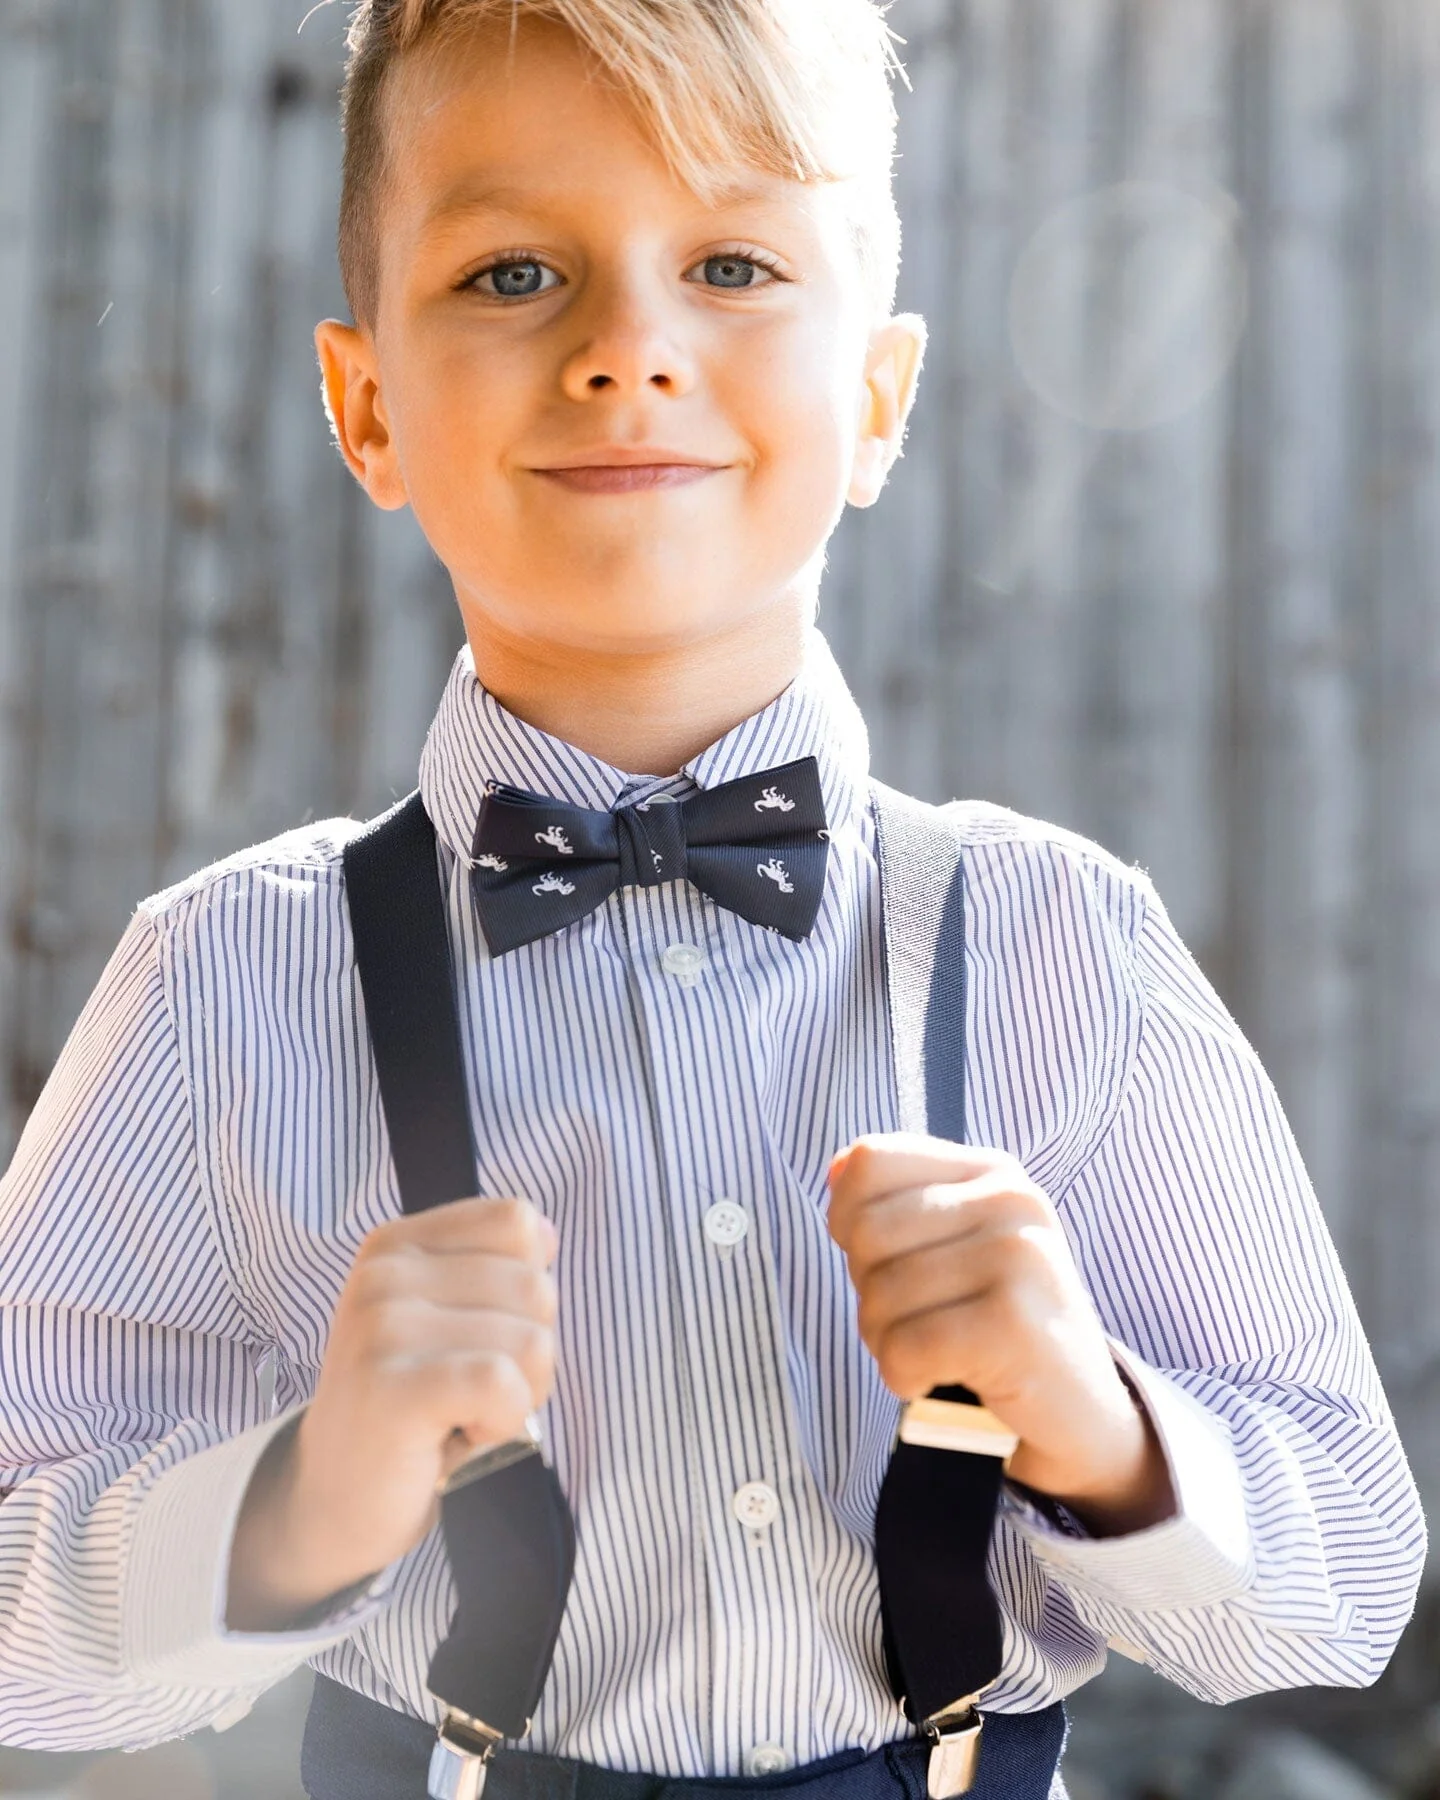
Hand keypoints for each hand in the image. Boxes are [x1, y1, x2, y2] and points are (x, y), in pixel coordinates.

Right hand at [228, 1197, 557, 1628]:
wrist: (333, 1500)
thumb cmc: (411, 1410)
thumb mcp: (447, 1319)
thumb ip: (495, 1269)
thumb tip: (548, 1234)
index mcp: (397, 1244)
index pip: (518, 1223)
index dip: (528, 1288)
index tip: (482, 1335)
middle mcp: (383, 1273)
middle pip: (535, 1287)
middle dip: (528, 1353)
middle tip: (472, 1393)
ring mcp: (382, 1327)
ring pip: (531, 1341)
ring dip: (519, 1395)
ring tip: (463, 1414)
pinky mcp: (393, 1388)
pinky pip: (503, 1384)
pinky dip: (505, 1420)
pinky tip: (462, 1434)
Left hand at [827, 1135, 1173, 1534]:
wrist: (1078, 1407)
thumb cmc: (996, 1321)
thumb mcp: (954, 1245)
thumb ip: (895, 1201)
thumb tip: (836, 1169)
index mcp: (992, 1170)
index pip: (871, 1161)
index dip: (848, 1218)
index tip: (883, 1261)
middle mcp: (1011, 1200)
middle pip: (866, 1231)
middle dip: (870, 1291)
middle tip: (916, 1322)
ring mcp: (1019, 1258)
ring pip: (880, 1294)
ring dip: (886, 1342)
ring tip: (932, 1354)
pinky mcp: (1014, 1325)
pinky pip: (905, 1347)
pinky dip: (903, 1376)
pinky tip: (936, 1380)